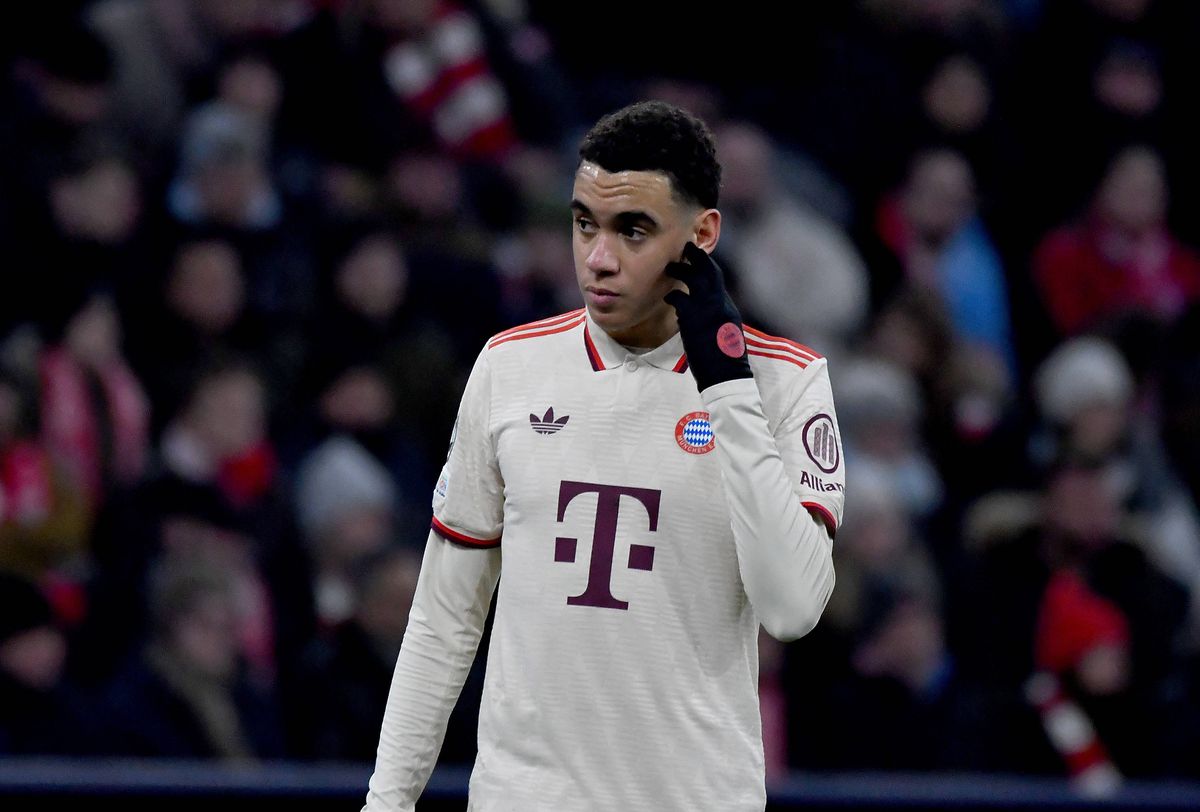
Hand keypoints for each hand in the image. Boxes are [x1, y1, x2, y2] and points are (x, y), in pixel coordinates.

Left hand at [663, 242, 752, 391]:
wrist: (727, 376)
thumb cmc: (725, 360)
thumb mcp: (725, 333)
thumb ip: (716, 318)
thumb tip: (705, 312)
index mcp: (727, 308)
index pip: (718, 279)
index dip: (707, 265)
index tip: (697, 256)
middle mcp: (721, 305)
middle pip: (710, 271)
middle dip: (698, 257)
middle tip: (686, 246)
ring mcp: (709, 311)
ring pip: (695, 280)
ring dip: (682, 270)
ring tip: (671, 265)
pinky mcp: (696, 321)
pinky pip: (681, 299)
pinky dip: (674, 295)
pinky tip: (668, 295)